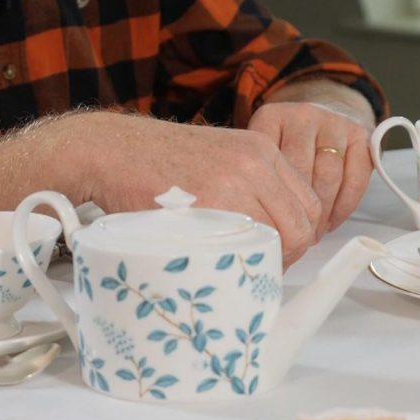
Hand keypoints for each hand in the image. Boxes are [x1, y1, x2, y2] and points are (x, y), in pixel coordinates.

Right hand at [55, 112, 322, 264]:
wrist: (111, 150)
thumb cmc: (158, 161)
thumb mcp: (218, 158)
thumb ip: (250, 185)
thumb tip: (274, 231)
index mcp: (262, 150)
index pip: (308, 204)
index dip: (301, 236)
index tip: (281, 252)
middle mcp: (256, 162)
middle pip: (301, 224)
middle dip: (291, 255)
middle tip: (264, 269)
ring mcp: (234, 181)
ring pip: (279, 236)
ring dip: (268, 261)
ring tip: (243, 270)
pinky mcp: (208, 201)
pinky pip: (244, 243)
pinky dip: (240, 261)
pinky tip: (224, 265)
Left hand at [247, 80, 375, 236]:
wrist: (322, 117)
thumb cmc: (286, 145)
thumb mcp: (259, 151)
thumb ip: (255, 177)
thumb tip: (256, 224)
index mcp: (271, 117)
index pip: (269, 164)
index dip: (271, 202)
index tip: (272, 227)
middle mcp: (302, 115)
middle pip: (300, 172)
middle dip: (298, 212)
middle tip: (293, 237)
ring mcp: (333, 122)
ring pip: (329, 176)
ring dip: (322, 212)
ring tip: (313, 234)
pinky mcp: (360, 134)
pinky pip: (356, 178)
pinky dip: (345, 205)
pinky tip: (333, 220)